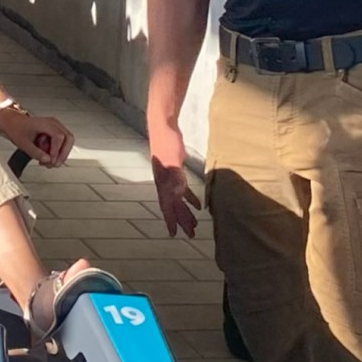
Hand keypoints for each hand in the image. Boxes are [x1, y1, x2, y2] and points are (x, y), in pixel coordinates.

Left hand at [0, 108, 72, 166]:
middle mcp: (53, 123)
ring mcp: (55, 126)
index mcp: (45, 123)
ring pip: (67, 141)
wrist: (13, 122)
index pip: (58, 137)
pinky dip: (56, 151)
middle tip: (55, 164)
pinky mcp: (54, 131)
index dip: (56, 150)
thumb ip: (36, 153)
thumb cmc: (17, 129)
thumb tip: (47, 160)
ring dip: (60, 154)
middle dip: (63, 154)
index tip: (51, 160)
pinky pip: (61, 142)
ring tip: (48, 162)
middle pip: (68, 138)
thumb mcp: (24, 144)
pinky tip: (46, 156)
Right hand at [147, 120, 202, 238]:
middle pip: (174, 207)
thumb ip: (174, 175)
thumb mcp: (172, 159)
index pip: (167, 206)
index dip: (171, 220)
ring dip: (186, 212)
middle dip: (182, 221)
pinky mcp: (176, 171)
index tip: (174, 234)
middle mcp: (166, 183)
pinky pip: (183, 190)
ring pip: (179, 200)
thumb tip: (177, 194)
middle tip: (192, 234)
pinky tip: (198, 206)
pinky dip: (190, 199)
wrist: (163, 127)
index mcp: (164, 182)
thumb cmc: (166, 141)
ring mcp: (170, 178)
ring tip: (195, 225)